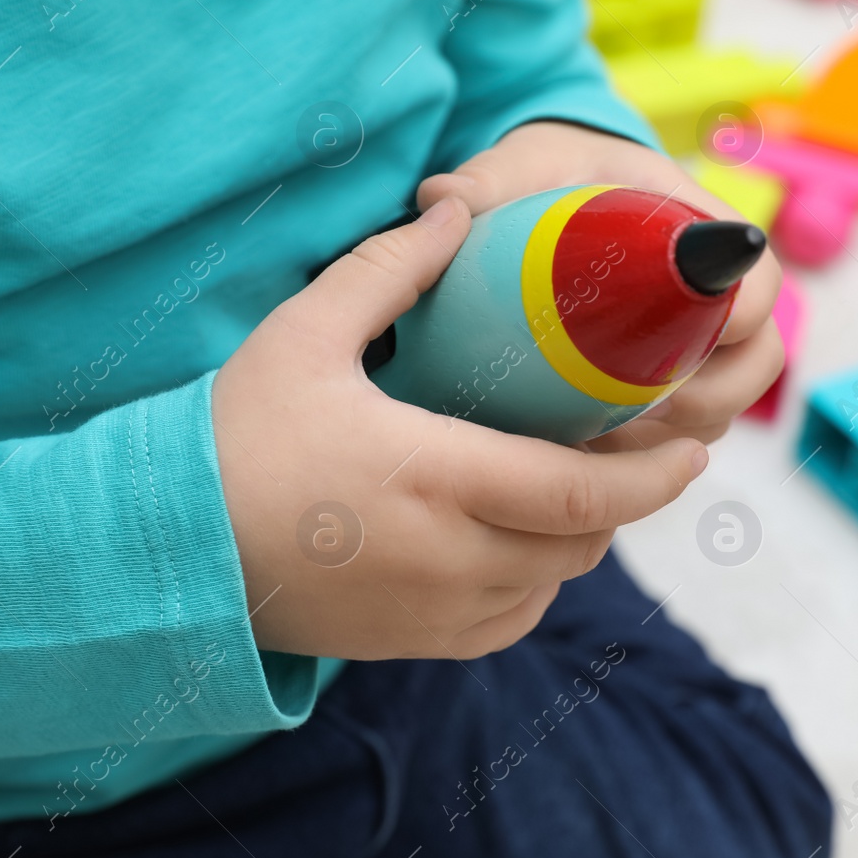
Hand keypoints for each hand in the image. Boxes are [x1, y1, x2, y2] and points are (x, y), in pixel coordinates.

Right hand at [211, 197, 707, 659]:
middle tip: (642, 452)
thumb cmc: (232, 437)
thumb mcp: (303, 336)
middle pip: (580, 542)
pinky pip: (507, 623)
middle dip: (625, 501)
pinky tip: (523, 543)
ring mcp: (429, 611)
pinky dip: (537, 583)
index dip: (650, 477)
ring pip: (551, 583)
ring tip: (582, 486)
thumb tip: (455, 215)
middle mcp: (444, 558)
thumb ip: (388, 271)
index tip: (692, 449)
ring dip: (581, 538)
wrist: (165, 550)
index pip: (577, 492)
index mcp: (431, 477)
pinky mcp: (409, 642)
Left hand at [417, 121, 784, 451]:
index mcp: (700, 234)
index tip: (687, 333)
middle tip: (642, 410)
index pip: (759, 282)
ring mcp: (696, 354)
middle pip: (756, 362)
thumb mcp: (522, 169)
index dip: (739, 314)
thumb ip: (488, 181)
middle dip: (710, 397)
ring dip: (675, 437)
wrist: (548, 206)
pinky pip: (676, 441)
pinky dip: (644, 460)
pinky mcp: (664, 396)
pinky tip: (586, 461)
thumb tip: (442, 201)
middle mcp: (714, 301)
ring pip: (719, 413)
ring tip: (608, 443)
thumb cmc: (549, 181)